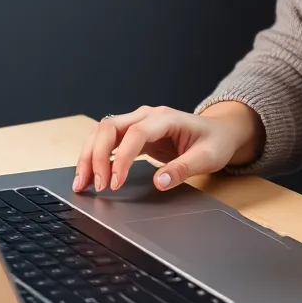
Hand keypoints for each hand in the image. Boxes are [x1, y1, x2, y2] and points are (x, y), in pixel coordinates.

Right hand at [72, 102, 262, 192]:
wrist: (220, 131)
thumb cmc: (215, 142)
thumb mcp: (207, 158)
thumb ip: (183, 169)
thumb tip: (160, 183)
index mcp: (165, 118)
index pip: (135, 133)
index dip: (121, 158)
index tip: (115, 184)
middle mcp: (147, 116)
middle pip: (110, 127)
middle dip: (96, 156)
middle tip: (95, 186)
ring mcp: (139, 122)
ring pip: (103, 132)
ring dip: (89, 156)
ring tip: (81, 183)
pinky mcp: (134, 133)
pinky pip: (108, 141)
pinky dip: (95, 157)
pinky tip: (89, 176)